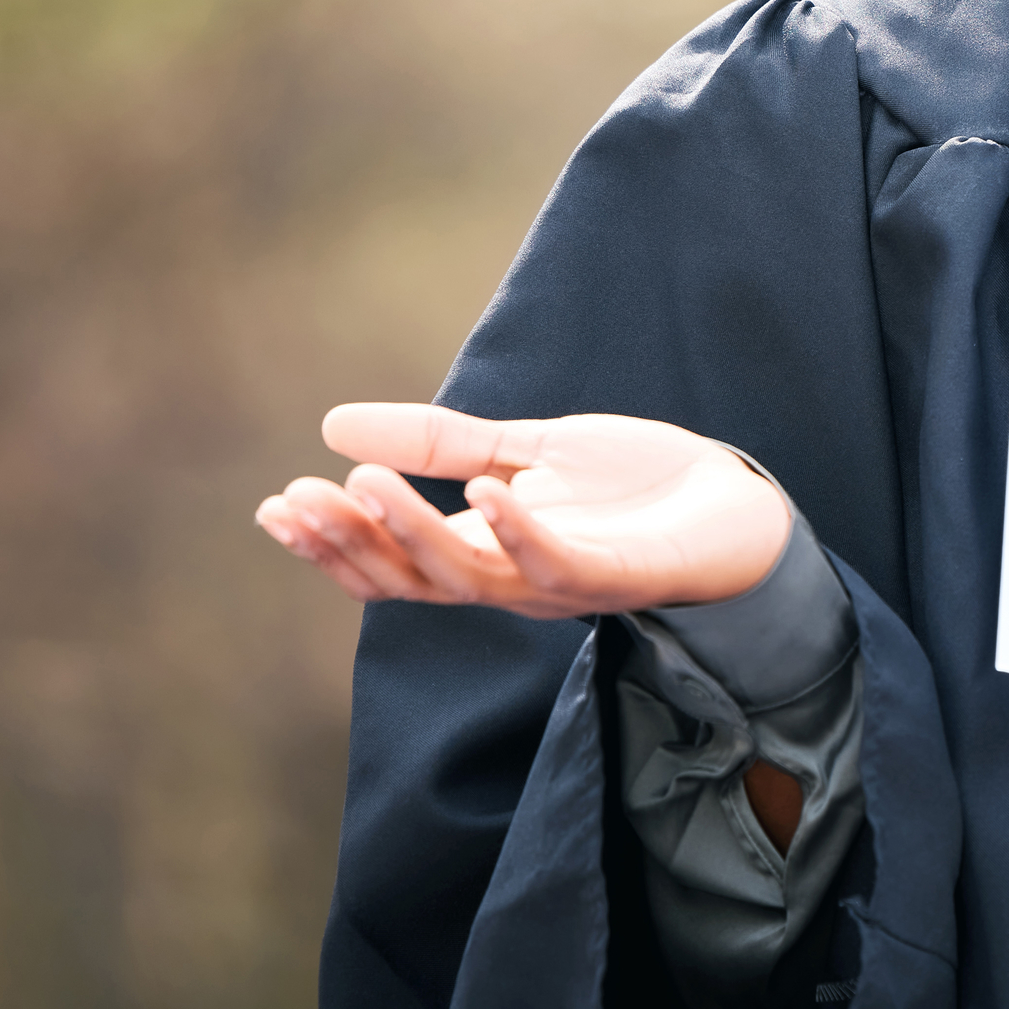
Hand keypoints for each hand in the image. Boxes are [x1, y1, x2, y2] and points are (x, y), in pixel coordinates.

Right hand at [254, 403, 794, 619]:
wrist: (735, 506)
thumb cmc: (631, 488)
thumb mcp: (522, 450)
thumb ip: (439, 444)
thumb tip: (332, 425)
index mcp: (484, 553)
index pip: (391, 564)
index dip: (331, 543)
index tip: (273, 505)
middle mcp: (513, 581)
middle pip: (414, 579)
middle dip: (352, 541)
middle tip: (297, 497)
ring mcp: (563, 583)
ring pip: (470, 575)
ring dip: (412, 531)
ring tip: (362, 483)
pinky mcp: (617, 574)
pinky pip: (556, 564)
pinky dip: (517, 529)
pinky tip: (484, 488)